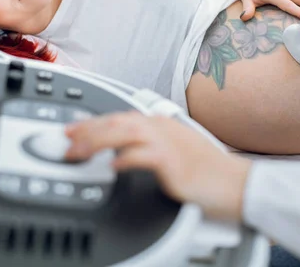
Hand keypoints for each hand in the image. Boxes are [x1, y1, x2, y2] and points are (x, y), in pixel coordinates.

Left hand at [65, 112, 251, 219]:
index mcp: (160, 122)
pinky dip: (124, 159)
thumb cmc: (206, 169)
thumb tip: (119, 150)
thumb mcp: (173, 148)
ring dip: (96, 142)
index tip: (72, 129)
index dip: (91, 122)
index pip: (118, 117)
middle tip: (65, 139)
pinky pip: (143, 156)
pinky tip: (111, 165)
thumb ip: (147, 144)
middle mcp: (161, 127)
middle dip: (86, 130)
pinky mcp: (173, 161)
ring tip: (77, 152)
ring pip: (123, 133)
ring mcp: (168, 142)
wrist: (235, 182)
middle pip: (116, 122)